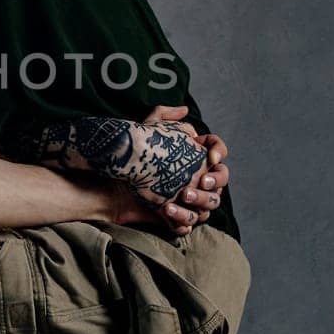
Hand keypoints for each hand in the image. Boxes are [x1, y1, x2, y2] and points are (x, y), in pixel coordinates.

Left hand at [144, 105, 229, 235]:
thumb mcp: (147, 130)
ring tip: (180, 196)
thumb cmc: (133, 154)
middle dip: (214, 181)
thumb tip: (185, 108)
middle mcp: (197, 180)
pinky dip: (182, 219)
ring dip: (199, 202)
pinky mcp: (175, 218)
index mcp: (195, 157)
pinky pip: (187, 224)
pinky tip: (168, 211)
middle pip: (220, 182)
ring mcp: (188, 201)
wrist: (113, 180)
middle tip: (199, 181)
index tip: (211, 157)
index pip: (219, 151)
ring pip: (208, 206)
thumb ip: (165, 116)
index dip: (219, 152)